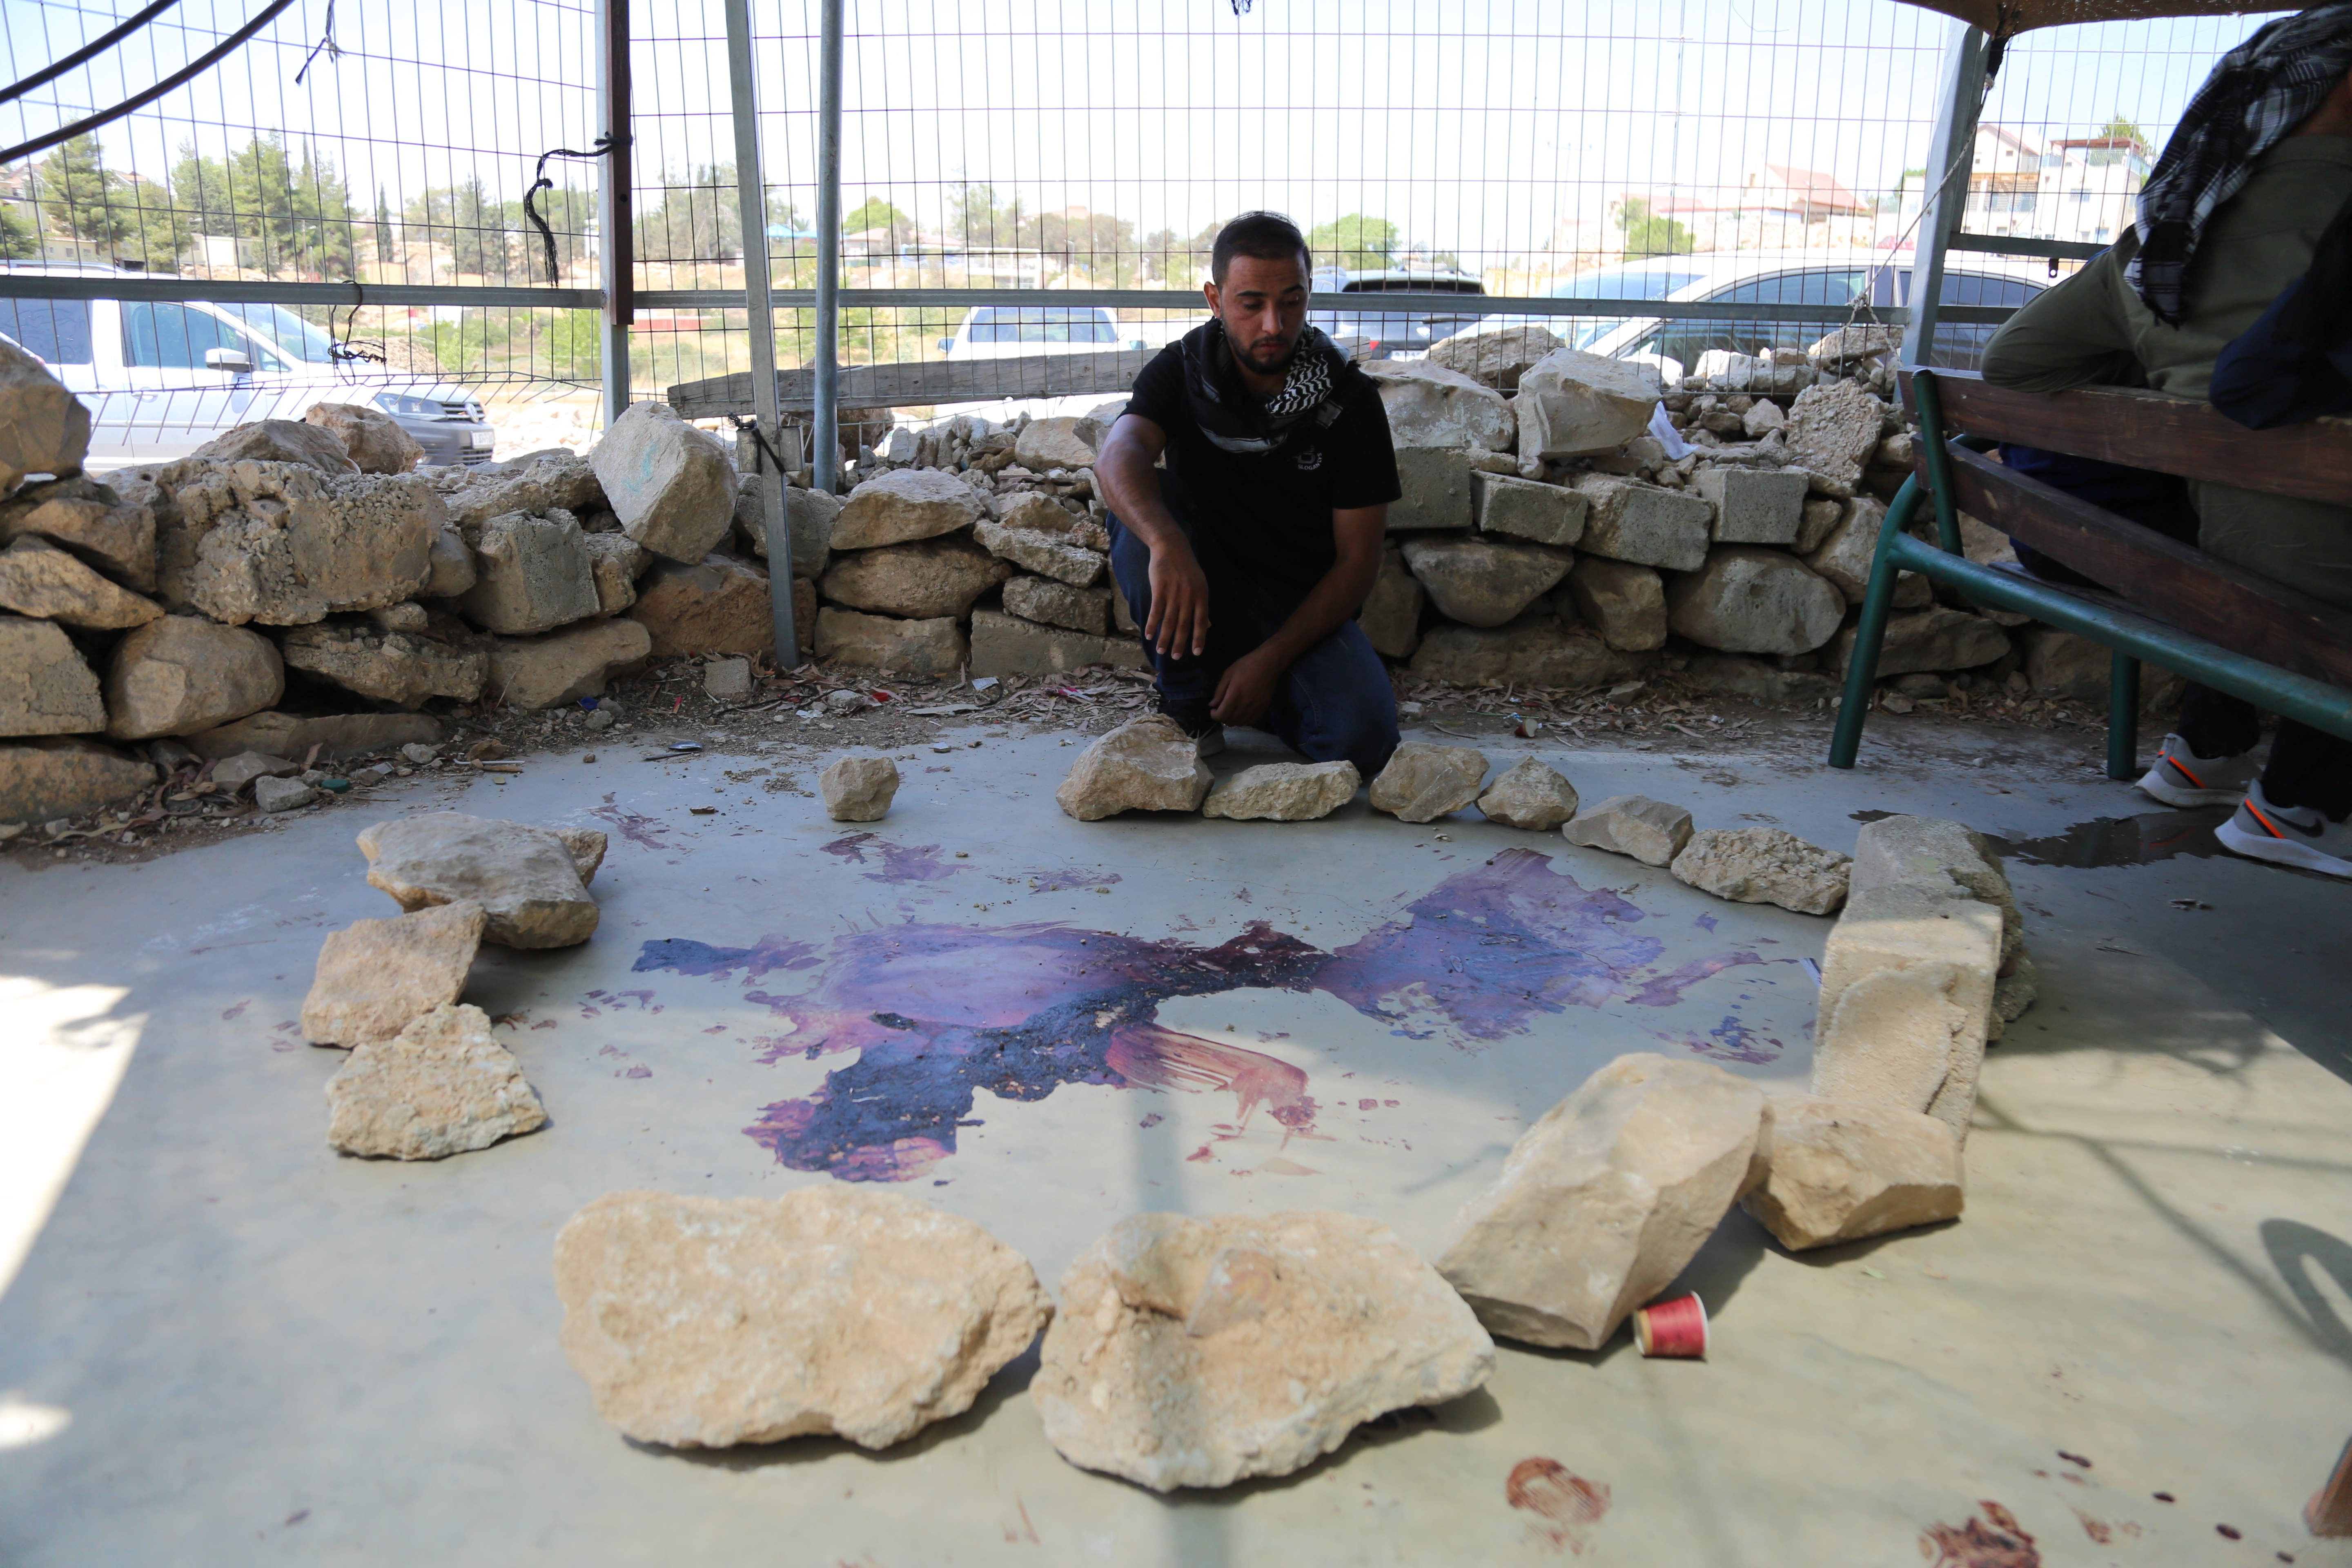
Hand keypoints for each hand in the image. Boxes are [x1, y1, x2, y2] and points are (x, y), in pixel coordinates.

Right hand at [1144, 542, 1209, 657]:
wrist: (1171, 547)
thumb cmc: (1187, 568)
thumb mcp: (1200, 585)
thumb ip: (1202, 606)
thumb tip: (1208, 626)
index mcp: (1201, 595)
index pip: (1201, 621)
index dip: (1199, 638)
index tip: (1196, 653)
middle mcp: (1188, 596)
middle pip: (1184, 624)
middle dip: (1179, 643)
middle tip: (1175, 657)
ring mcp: (1174, 593)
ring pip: (1169, 621)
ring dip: (1164, 638)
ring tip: (1161, 651)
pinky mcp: (1159, 589)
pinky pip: (1156, 611)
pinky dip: (1152, 624)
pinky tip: (1149, 635)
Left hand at [1209, 646, 1280, 726]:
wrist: (1269, 663)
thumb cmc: (1246, 665)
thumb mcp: (1228, 674)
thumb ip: (1219, 691)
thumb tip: (1213, 704)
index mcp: (1234, 695)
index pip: (1222, 715)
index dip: (1214, 716)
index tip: (1213, 710)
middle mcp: (1245, 704)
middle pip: (1230, 721)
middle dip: (1222, 717)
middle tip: (1222, 709)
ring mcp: (1255, 707)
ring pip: (1240, 723)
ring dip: (1233, 719)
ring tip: (1232, 710)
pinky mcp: (1263, 708)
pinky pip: (1252, 721)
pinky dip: (1245, 719)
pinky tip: (1243, 711)